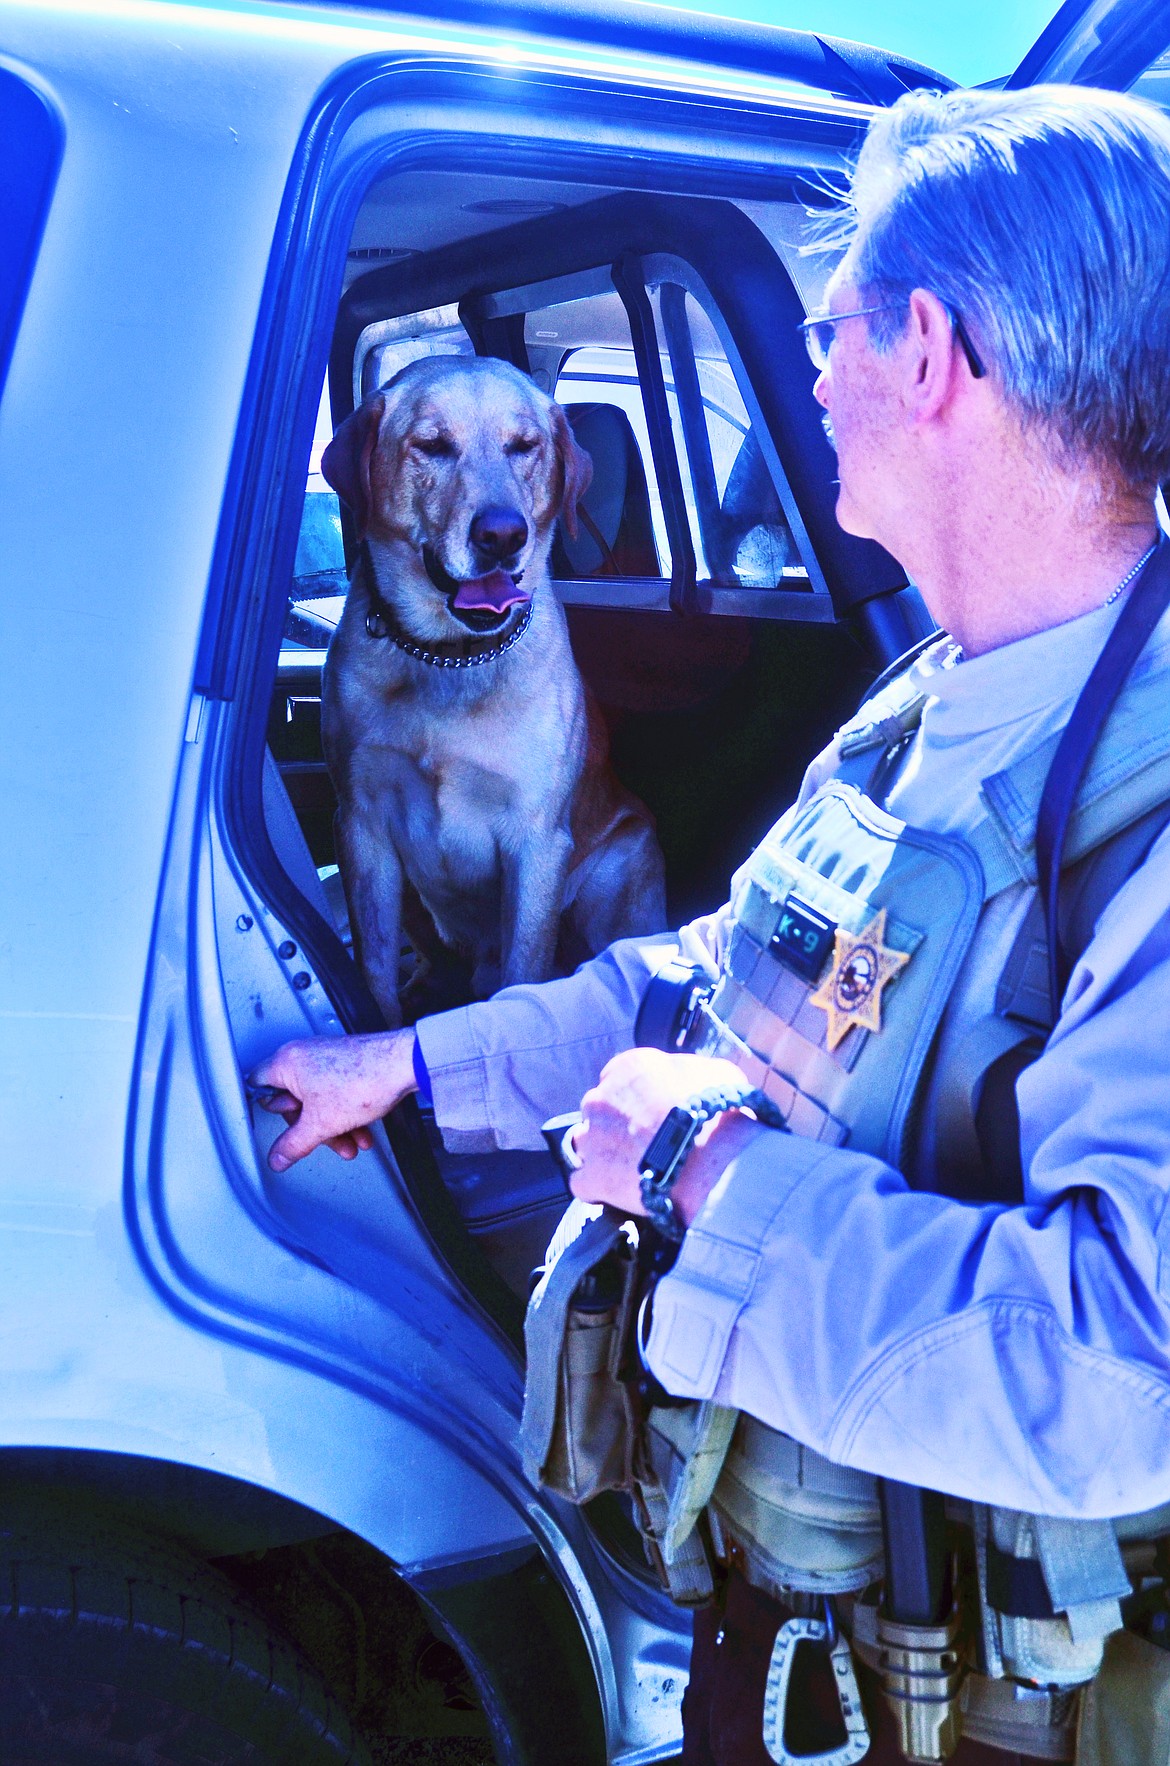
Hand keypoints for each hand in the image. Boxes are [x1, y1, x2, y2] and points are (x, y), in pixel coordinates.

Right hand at [249, 1029, 416, 1170]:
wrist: (404, 1065)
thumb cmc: (364, 1079)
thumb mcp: (321, 1124)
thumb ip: (294, 1144)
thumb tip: (278, 1157)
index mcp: (287, 1063)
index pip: (258, 1087)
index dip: (269, 1111)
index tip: (278, 1128)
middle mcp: (303, 1055)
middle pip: (292, 1100)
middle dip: (312, 1128)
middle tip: (326, 1140)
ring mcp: (325, 1058)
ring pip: (318, 1100)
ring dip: (333, 1127)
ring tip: (351, 1142)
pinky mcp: (344, 1062)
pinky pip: (335, 1093)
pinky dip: (345, 1113)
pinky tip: (361, 1131)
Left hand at [570, 1049, 763, 1228]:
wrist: (715, 1162)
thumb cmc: (720, 1114)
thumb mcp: (718, 1074)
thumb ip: (693, 1072)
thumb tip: (694, 1081)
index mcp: (628, 1068)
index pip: (617, 1079)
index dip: (635, 1100)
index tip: (651, 1115)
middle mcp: (601, 1098)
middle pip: (600, 1111)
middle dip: (617, 1126)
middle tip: (646, 1144)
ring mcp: (592, 1139)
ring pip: (587, 1144)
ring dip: (604, 1155)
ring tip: (634, 1171)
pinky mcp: (591, 1177)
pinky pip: (584, 1183)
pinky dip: (599, 1189)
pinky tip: (622, 1194)